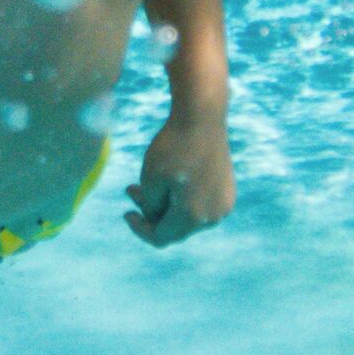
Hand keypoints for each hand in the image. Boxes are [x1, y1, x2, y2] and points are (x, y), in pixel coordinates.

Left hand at [127, 115, 233, 244]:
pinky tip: (172, 179)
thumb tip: (157, 218)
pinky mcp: (227, 192)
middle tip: (132, 189)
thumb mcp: (151, 179)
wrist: (202, 117)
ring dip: (167, 205)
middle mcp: (212, 217)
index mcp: (193, 216)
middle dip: (151, 213)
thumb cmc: (173, 146)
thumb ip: (151, 207)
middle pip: (175, 228)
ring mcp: (223, 205)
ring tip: (148, 183)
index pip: (161, 237)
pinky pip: (201, 205)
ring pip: (188, 217)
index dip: (140, 228)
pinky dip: (184, 198)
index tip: (125, 213)